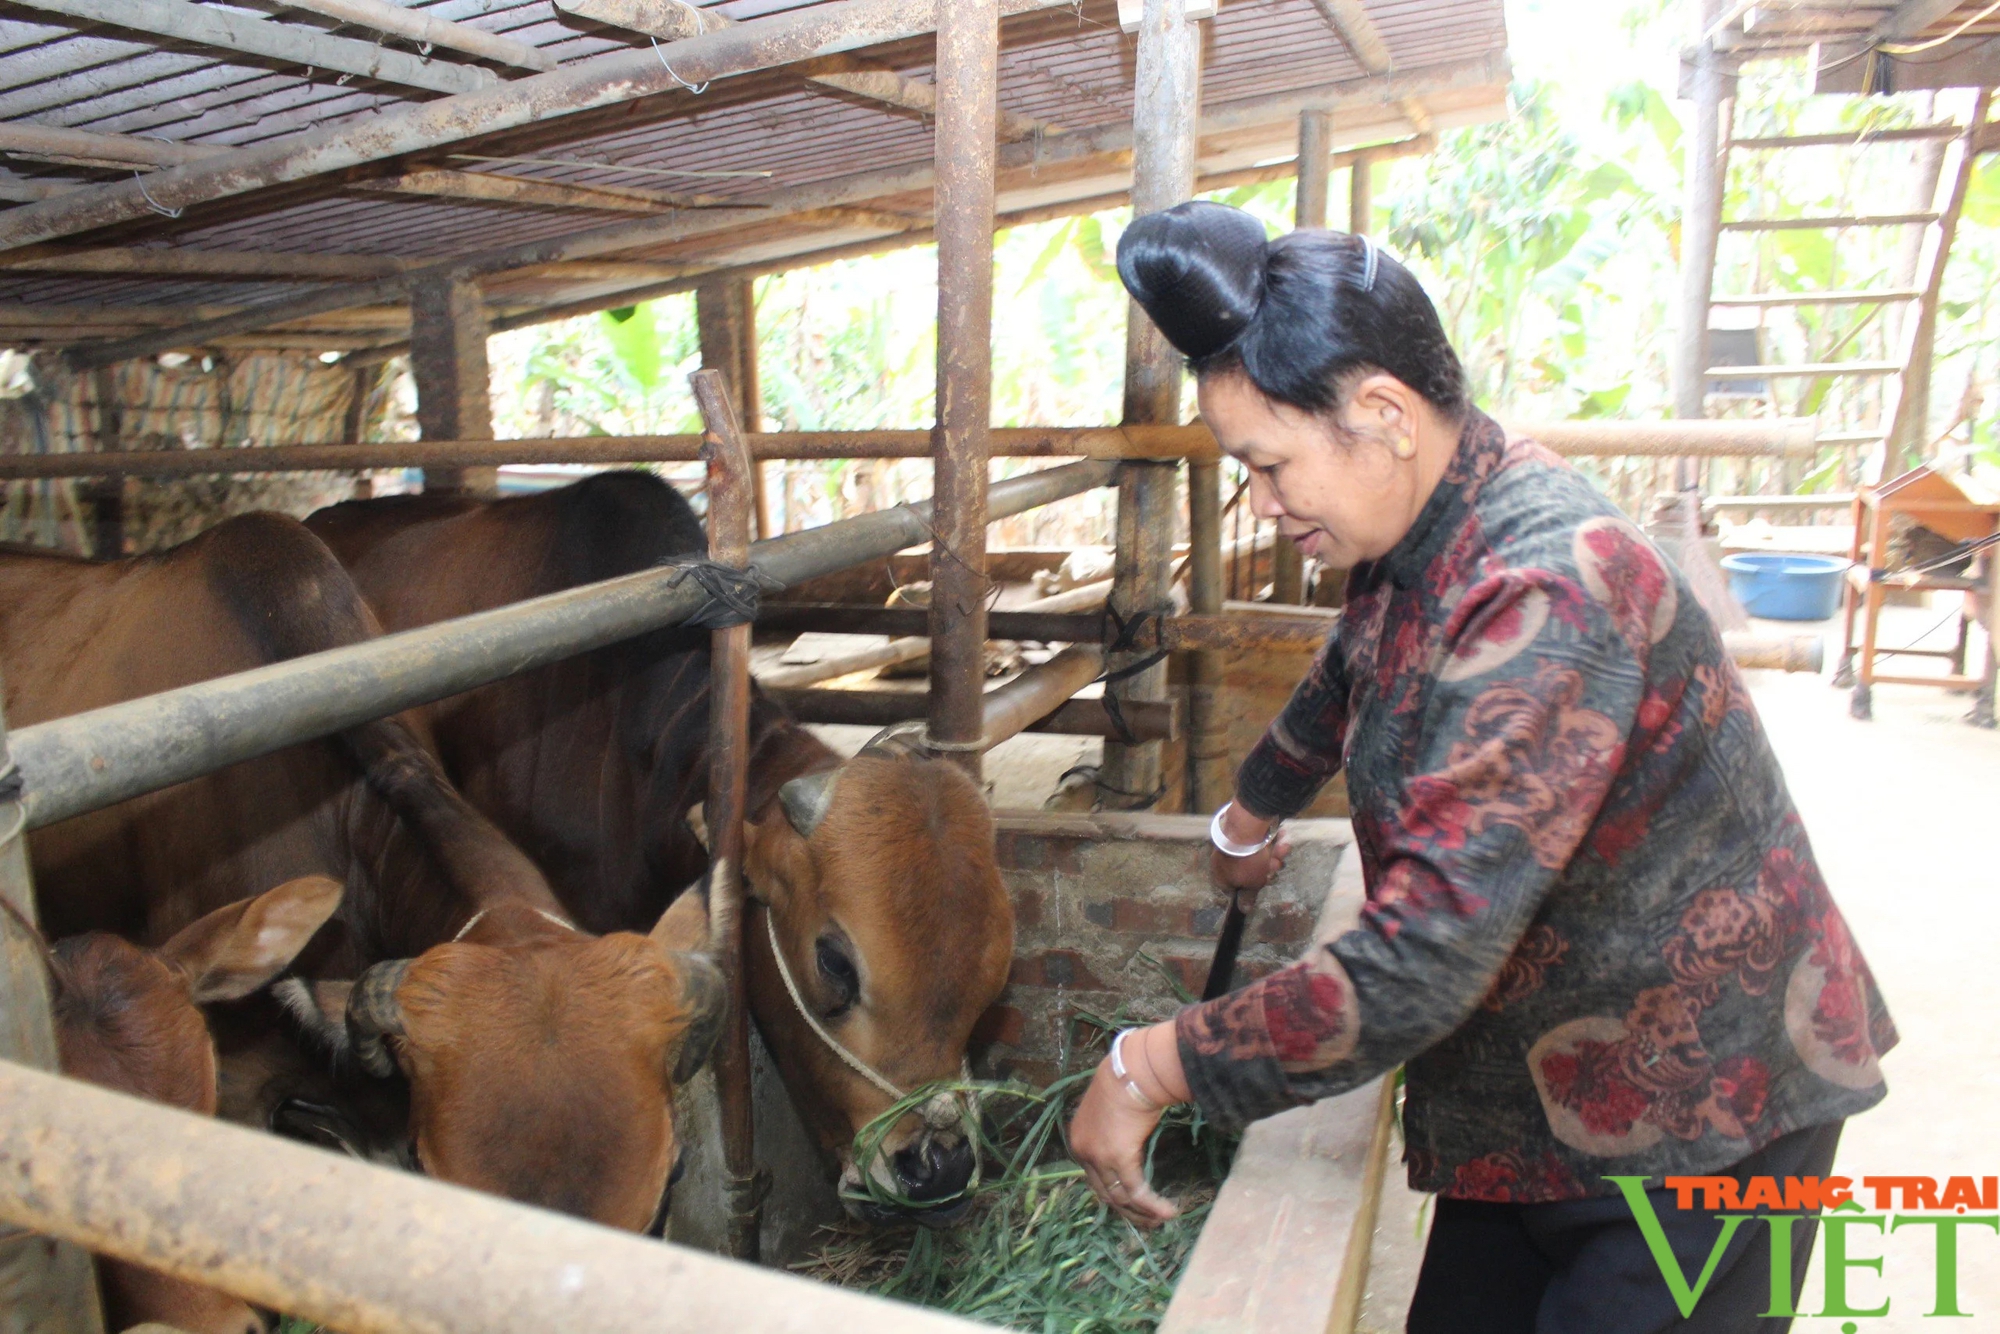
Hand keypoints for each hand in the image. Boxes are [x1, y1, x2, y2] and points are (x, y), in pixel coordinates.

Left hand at [1069, 1057, 1178, 1228]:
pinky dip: (1152, 1204)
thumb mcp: (1110, 1110)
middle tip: (1147, 1221)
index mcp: (1078, 1140)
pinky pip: (1136, 1191)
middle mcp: (1083, 1151)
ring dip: (1141, 1212)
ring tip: (1161, 1219)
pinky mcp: (1118, 1158)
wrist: (1133, 1071)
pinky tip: (1169, 1211)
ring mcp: (1098, 1157)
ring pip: (1119, 1197)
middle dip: (1127, 1210)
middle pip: (1104, 1192)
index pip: (1094, 1178)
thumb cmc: (1126, 1083)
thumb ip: (1113, 1131)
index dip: (1114, 1194)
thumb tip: (1128, 1141)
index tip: (1133, 1204)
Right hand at [1210, 833, 1290, 910]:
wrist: (1248, 828)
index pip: (1234, 888)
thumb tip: (1244, 910)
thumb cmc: (1247, 863)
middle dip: (1268, 867)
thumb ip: (1249, 896)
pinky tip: (1282, 836)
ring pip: (1258, 854)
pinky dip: (1272, 840)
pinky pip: (1259, 840)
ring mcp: (1233, 845)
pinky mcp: (1244, 832)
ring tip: (1283, 847)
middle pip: (1250, 869)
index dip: (1251, 887)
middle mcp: (1225, 861)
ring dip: (1274, 853)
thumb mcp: (1252, 884)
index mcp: (1221, 876)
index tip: (1263, 882)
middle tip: (1276, 864)